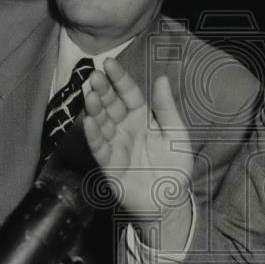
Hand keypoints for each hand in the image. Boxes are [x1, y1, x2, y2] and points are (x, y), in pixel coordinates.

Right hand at [83, 59, 193, 228]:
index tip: (109, 63)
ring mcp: (115, 144)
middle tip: (94, 76)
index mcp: (142, 117)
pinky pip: (99, 147)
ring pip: (102, 123)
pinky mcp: (108, 164)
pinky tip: (88, 121)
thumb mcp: (176, 133)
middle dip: (102, 90)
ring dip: (94, 109)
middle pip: (111, 105)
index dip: (119, 78)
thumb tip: (161, 77)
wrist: (170, 200)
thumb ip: (166, 108)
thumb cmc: (174, 165)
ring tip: (90, 95)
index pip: (128, 93)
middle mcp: (125, 127)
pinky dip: (94, 134)